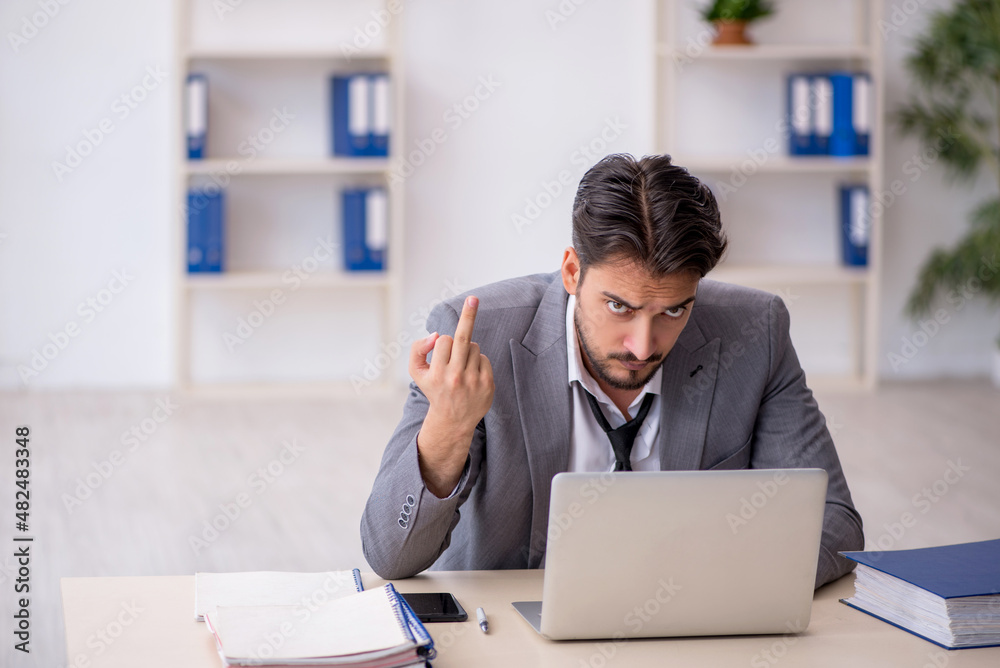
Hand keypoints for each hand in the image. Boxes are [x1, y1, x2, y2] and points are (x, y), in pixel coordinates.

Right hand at [409, 295, 494, 496]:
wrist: (453, 420)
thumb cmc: (434, 389)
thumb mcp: (417, 373)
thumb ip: (418, 349)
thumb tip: (436, 335)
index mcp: (437, 373)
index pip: (444, 340)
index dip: (442, 343)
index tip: (442, 343)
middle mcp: (455, 377)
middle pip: (462, 338)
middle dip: (468, 314)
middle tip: (473, 297)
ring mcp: (473, 381)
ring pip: (473, 346)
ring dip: (466, 351)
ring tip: (461, 368)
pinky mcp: (487, 384)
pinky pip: (483, 357)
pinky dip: (477, 361)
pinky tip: (471, 374)